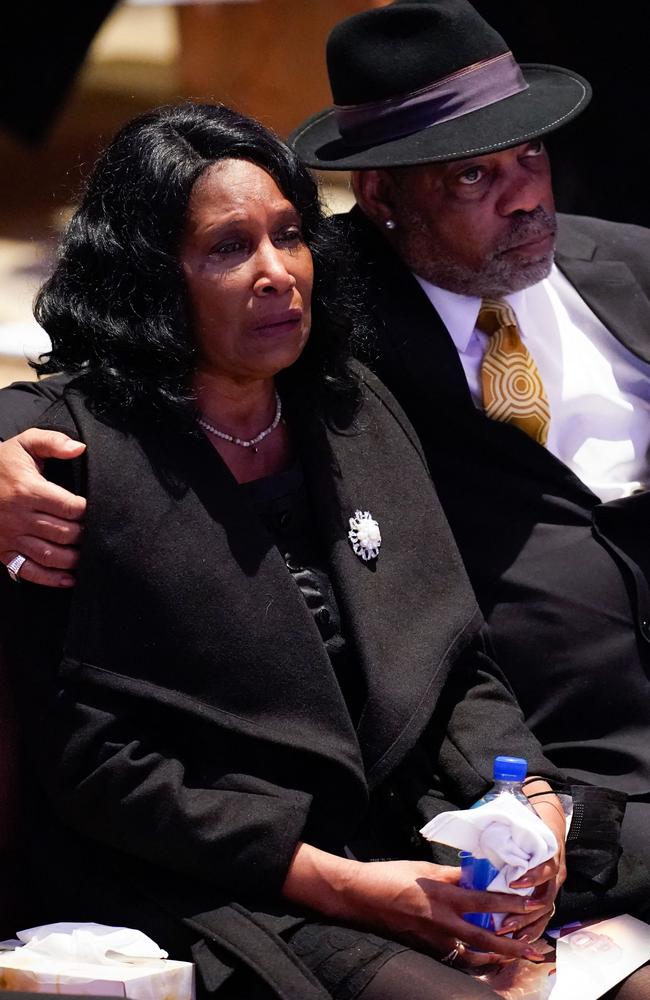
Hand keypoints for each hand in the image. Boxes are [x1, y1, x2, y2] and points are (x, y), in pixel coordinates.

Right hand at [0, 430, 85, 587]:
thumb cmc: (0, 464)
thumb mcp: (24, 444)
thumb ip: (52, 442)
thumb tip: (79, 448)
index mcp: (28, 491)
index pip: (69, 507)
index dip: (89, 510)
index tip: (99, 509)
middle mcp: (19, 517)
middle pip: (63, 533)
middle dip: (85, 535)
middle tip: (97, 533)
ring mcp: (10, 537)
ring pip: (50, 555)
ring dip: (74, 559)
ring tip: (90, 556)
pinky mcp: (3, 552)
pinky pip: (28, 570)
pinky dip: (50, 579)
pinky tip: (68, 579)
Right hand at [283, 844, 551, 967]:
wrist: (360, 896)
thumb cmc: (390, 876)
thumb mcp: (424, 869)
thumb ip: (451, 875)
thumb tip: (475, 875)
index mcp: (442, 897)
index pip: (484, 903)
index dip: (510, 905)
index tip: (530, 905)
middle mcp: (441, 923)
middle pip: (485, 940)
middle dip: (512, 947)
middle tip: (533, 949)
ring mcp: (433, 940)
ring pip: (471, 956)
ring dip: (494, 959)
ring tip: (512, 957)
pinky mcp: (424, 948)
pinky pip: (454, 957)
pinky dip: (471, 959)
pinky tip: (480, 958)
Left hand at [499, 790, 566, 943]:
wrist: (550, 822)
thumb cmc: (529, 824)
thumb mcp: (520, 825)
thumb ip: (505, 832)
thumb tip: (476, 830)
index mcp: (549, 854)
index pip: (546, 868)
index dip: (532, 877)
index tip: (514, 883)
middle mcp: (555, 873)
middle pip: (545, 899)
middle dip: (524, 914)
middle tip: (504, 923)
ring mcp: (554, 886)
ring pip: (546, 912)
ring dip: (528, 926)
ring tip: (510, 937)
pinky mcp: (549, 894)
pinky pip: (544, 917)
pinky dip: (533, 929)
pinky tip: (519, 939)